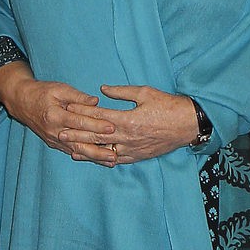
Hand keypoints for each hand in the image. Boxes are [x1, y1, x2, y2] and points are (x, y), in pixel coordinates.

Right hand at [0, 62, 116, 161]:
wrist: (22, 102)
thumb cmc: (42, 92)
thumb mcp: (59, 88)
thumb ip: (78, 96)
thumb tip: (96, 102)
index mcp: (55, 115)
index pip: (79, 122)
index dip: (96, 125)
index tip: (112, 127)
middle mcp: (54, 131)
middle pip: (79, 142)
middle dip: (99, 148)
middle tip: (116, 152)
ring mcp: (53, 140)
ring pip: (77, 151)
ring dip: (95, 157)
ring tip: (111, 161)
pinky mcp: (54, 144)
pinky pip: (72, 152)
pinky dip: (86, 157)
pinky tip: (98, 160)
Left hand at [60, 85, 198, 163]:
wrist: (189, 124)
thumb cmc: (168, 105)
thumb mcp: (145, 92)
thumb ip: (121, 92)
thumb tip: (102, 89)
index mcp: (128, 119)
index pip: (99, 117)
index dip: (82, 113)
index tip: (68, 110)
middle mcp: (128, 137)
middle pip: (97, 137)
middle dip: (78, 134)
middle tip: (60, 133)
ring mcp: (133, 149)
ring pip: (105, 152)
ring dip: (87, 151)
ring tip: (71, 150)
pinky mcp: (139, 156)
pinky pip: (118, 159)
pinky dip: (104, 159)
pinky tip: (94, 159)